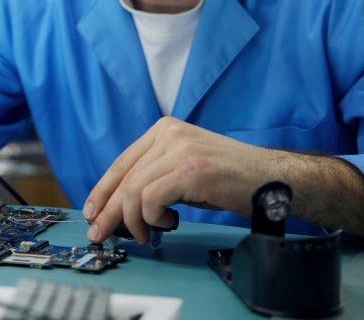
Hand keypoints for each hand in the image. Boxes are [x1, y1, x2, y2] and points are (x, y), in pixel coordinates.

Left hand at [83, 117, 259, 244]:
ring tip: (145, 234)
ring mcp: (180, 150)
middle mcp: (169, 133)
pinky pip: (151, 199)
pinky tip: (166, 224)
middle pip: (124, 177)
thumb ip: (156, 176)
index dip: (102, 189)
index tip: (92, 211)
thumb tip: (121, 206)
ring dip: (133, 221)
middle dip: (109, 211)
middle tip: (101, 234)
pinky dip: (152, 219)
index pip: (122, 161)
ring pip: (134, 191)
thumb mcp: (185, 168)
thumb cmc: (230, 179)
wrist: (271, 179)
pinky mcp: (191, 170)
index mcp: (165, 129)